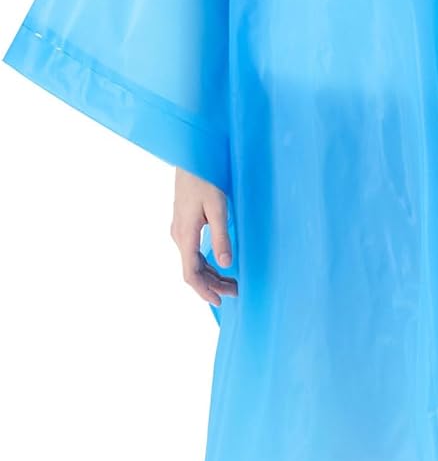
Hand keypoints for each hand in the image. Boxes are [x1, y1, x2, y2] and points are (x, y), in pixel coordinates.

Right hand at [171, 167, 238, 307]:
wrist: (190, 158)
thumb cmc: (205, 179)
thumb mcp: (217, 207)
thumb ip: (220, 235)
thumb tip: (225, 263)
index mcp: (185, 235)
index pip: (191, 273)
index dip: (204, 291)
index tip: (219, 302)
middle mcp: (179, 236)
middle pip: (193, 270)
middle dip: (212, 285)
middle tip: (236, 292)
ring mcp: (179, 230)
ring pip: (193, 262)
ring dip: (210, 275)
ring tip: (231, 282)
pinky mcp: (184, 225)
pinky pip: (192, 252)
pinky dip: (205, 263)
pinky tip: (219, 265)